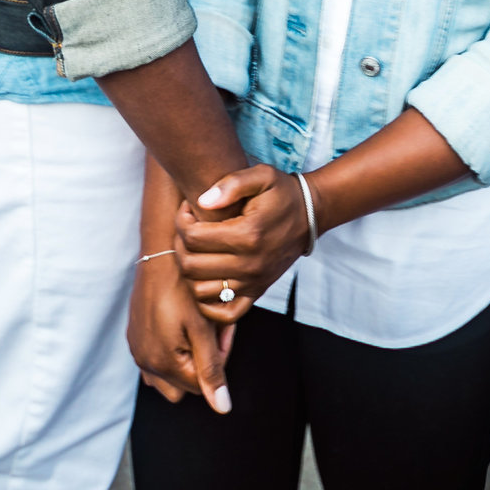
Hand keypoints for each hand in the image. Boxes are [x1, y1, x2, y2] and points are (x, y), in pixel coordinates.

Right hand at [129, 251, 234, 412]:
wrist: (160, 256)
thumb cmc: (183, 289)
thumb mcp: (203, 329)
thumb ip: (212, 370)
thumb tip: (222, 408)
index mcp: (164, 363)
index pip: (202, 385)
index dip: (218, 359)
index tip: (222, 332)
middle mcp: (146, 362)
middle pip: (185, 385)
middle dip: (202, 363)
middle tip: (211, 331)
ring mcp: (137, 350)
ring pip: (168, 376)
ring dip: (185, 361)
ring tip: (195, 330)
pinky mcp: (134, 337)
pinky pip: (154, 360)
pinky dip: (169, 353)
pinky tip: (178, 328)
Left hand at [175, 166, 312, 324]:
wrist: (309, 216)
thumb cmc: (282, 193)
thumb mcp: (262, 176)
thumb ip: (232, 184)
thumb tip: (203, 202)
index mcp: (248, 234)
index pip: (193, 237)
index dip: (181, 220)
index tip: (188, 209)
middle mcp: (250, 264)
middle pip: (191, 265)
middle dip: (180, 244)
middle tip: (187, 228)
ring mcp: (253, 282)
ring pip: (200, 291)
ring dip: (189, 271)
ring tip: (195, 250)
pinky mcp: (257, 292)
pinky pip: (225, 314)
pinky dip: (208, 303)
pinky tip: (206, 278)